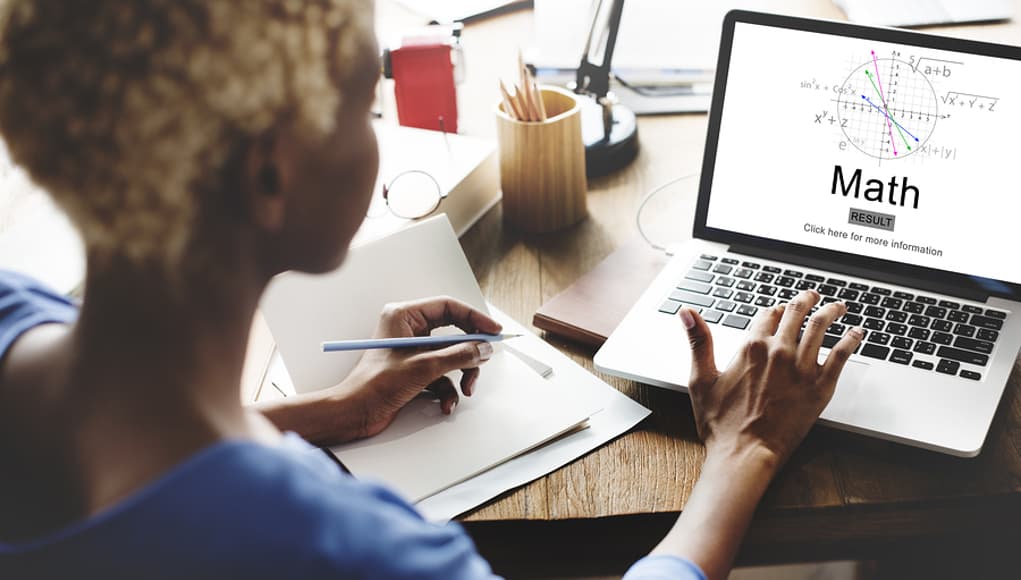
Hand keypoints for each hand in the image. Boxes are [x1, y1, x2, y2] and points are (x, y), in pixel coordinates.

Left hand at [338, 296, 501, 437]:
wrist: (354, 413)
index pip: (448, 307)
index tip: (493, 331)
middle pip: (453, 333)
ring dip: (461, 375)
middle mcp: (408, 330)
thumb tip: (483, 348)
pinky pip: (441, 375)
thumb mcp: (424, 367)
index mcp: (404, 316)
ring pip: (450, 357)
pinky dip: (447, 390)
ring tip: (465, 389)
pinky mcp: (414, 371)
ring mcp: (412, 351)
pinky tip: (445, 404)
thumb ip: (458, 355)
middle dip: (468, 353)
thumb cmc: (374, 385)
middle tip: (483, 360)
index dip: (474, 318)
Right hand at [679, 290, 864, 466]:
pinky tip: (857, 333)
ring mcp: (802, 368)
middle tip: (812, 296)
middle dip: (806, 300)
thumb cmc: (721, 424)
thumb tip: (686, 313)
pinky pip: (841, 355)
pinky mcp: (820, 387)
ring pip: (821, 327)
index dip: (773, 310)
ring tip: (838, 306)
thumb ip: (698, 341)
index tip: (778, 310)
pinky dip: (851, 340)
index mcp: (751, 347)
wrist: (745, 454)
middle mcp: (778, 352)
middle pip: (796, 313)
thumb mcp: (701, 379)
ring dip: (831, 311)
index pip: (767, 314)